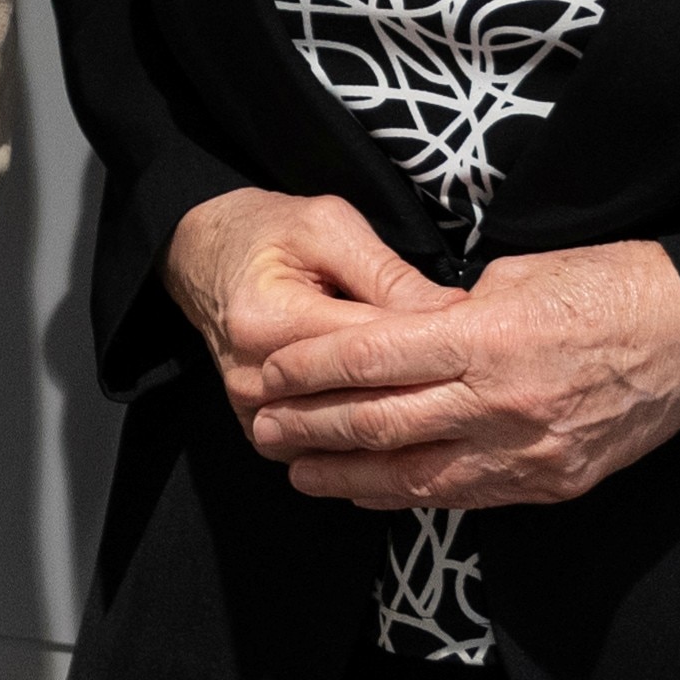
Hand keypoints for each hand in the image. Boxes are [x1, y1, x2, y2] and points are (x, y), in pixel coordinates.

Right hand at [163, 187, 456, 428]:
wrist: (202, 257)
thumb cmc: (267, 232)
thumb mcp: (329, 227)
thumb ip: (388, 274)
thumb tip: (456, 314)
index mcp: (271, 320)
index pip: (369, 353)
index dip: (430, 347)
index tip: (477, 342)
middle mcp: (256, 379)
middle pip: (360, 405)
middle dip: (422, 393)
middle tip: (474, 381)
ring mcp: (253, 413)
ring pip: (345, 441)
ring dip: (395, 426)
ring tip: (442, 405)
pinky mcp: (258, 431)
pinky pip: (322, 453)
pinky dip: (363, 443)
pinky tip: (399, 426)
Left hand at [246, 239, 679, 509]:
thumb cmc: (611, 286)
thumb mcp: (521, 273)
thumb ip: (455, 309)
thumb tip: (410, 329)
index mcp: (487, 336)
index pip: (375, 356)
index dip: (315, 366)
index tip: (274, 368)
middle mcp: (499, 402)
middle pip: (380, 422)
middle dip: (313, 427)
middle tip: (265, 427)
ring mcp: (524, 452)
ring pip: (414, 475)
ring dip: (348, 476)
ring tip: (300, 472)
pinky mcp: (547, 483)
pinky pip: (463, 496)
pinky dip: (410, 494)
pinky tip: (373, 491)